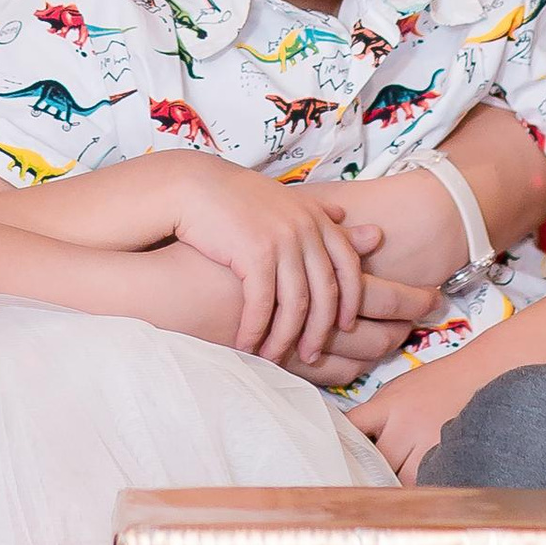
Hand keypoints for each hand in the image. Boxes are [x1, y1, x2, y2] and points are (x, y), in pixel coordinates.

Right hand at [165, 158, 386, 368]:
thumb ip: (316, 210)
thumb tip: (344, 215)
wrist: (195, 186)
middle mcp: (306, 229)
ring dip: (285, 338)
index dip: (350, 299)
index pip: (348, 266)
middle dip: (319, 330)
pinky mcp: (256, 254)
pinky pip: (263, 304)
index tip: (345, 326)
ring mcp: (283, 241)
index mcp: (316, 218)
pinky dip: (256, 330)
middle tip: (311, 354)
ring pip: (296, 305)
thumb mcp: (284, 199)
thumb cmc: (237, 195)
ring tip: (275, 358)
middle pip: (325, 292)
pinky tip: (247, 345)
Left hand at [349, 357, 478, 483]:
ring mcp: (428, 444)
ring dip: (396, 480)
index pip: (353, 426)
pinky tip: (417, 480)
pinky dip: (419, 484)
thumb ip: (376, 414)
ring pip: (400, 478)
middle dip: (371, 467)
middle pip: (376, 460)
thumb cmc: (436, 383)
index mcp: (390, 405)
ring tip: (394, 477)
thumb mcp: (398, 389)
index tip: (337, 454)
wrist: (478, 375)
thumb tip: (352, 438)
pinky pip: (425, 482)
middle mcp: (407, 425)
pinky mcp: (448, 457)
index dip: (342, 443)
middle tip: (367, 473)